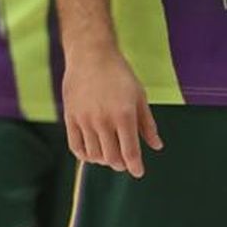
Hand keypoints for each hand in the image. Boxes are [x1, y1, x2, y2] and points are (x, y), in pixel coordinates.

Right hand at [62, 42, 161, 175]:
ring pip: (94, 155)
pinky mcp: (70, 118)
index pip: (130, 152)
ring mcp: (84, 120)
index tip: (139, 172)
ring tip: (110, 154)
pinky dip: (85, 156)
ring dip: (104, 160)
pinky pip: (75, 147)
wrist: (91, 55)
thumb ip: (147, 124)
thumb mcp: (140, 96)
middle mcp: (103, 120)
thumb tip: (157, 146)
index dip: (136, 167)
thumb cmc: (119, 74)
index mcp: (124, 115)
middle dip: (121, 164)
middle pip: (112, 158)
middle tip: (124, 161)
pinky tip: (92, 153)